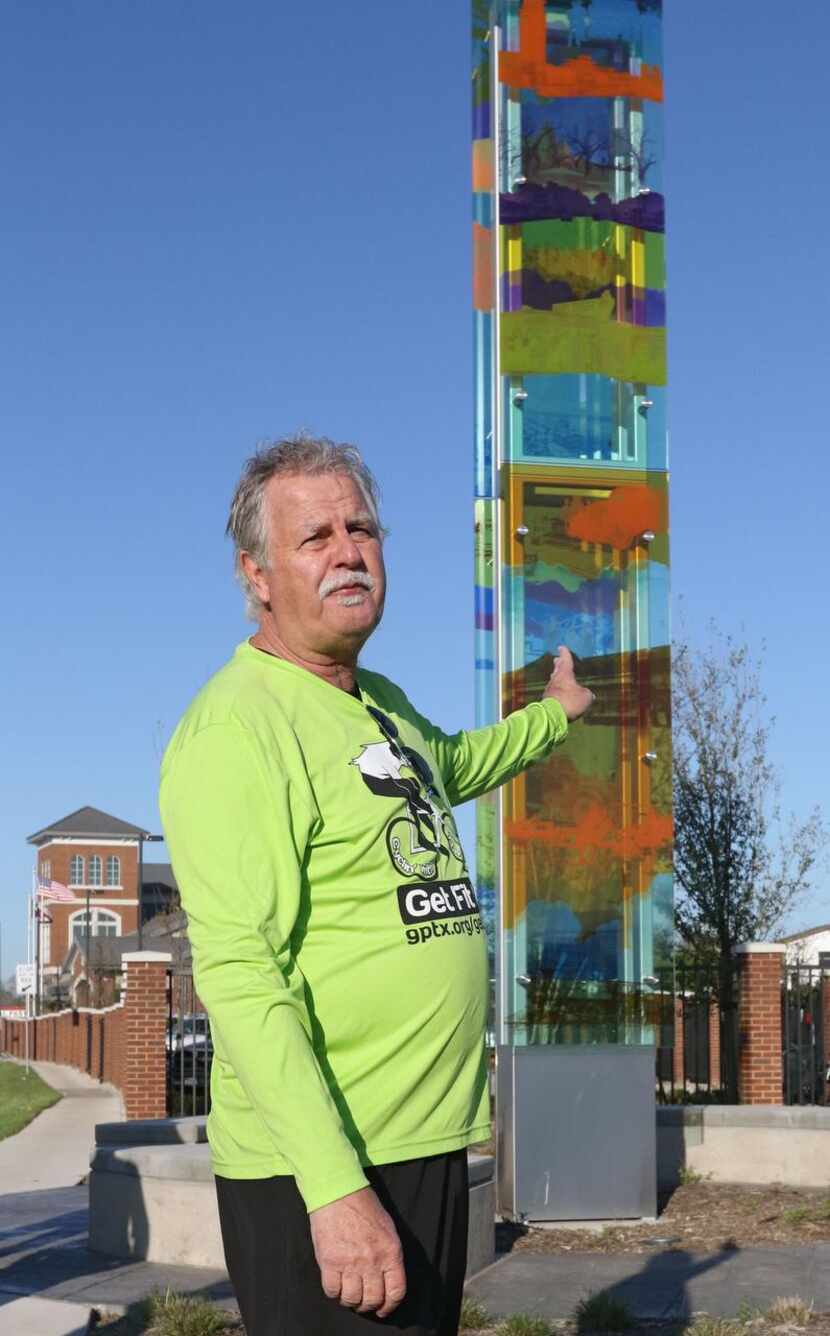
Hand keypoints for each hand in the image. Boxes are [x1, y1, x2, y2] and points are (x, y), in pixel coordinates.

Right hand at [309, 1186, 405, 1318]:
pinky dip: (334, 1292)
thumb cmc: (363, 1206)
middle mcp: (372, 1260)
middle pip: (372, 1299)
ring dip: (350, 1301)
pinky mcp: (329, 1261)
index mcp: (391, 1251)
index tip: (382, 1308)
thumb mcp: (387, 1228)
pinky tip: (335, 1284)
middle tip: (363, 1301)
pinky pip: (332, 1291)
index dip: (389, 1306)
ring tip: (348, 1293)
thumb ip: (389, 1254)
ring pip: (352, 1299)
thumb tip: (388, 1278)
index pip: (396, 1292)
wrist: (338, 1191)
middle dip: (368, 1305)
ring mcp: (350, 1262)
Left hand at [543, 645, 595, 721]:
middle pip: (557, 669)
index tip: (562, 647)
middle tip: (557, 659)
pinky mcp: (546, 700)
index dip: (565, 653)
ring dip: (556, 677)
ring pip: (553, 680)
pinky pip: (553, 692)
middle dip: (558, 664)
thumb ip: (587, 694)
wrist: (552, 716)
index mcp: (565, 674)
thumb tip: (588, 695)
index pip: (566, 660)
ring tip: (557, 675)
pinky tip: (559, 694)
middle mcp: (555, 680)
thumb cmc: (570, 702)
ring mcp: (549, 690)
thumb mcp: (586, 697)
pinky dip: (556, 691)